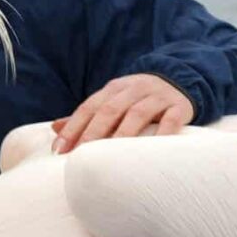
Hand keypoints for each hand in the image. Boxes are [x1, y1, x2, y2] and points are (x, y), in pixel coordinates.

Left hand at [51, 74, 193, 153]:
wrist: (182, 80)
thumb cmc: (139, 99)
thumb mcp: (114, 100)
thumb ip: (88, 115)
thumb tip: (54, 127)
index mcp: (114, 88)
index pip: (89, 107)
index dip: (73, 127)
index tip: (59, 150)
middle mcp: (134, 89)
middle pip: (110, 110)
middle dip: (92, 133)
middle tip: (80, 156)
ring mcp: (158, 96)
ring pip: (137, 114)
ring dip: (122, 134)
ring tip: (110, 157)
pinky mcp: (180, 106)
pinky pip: (171, 120)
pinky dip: (162, 135)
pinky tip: (151, 152)